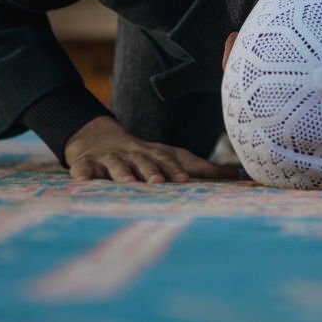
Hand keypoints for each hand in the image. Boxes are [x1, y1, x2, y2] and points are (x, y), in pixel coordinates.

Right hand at [64, 116, 240, 183]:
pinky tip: (82, 183)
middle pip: (144, 163)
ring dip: (122, 173)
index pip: (168, 162)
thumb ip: (205, 168)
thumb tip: (239, 174)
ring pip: (116, 166)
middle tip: (159, 182)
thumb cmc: (145, 155)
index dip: (175, 170)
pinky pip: (82, 171)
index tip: (184, 180)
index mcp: (156, 155)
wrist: (98, 137)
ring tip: (127, 182)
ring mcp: (109, 160)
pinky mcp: (86, 165)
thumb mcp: (174, 157)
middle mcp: (134, 155)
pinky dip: (82, 176)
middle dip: (152, 171)